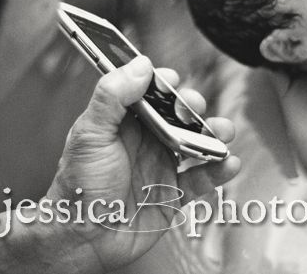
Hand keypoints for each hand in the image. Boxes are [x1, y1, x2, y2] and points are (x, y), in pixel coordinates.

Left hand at [45, 56, 239, 271]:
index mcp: (124, 123)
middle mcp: (145, 141)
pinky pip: (202, 179)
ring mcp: (161, 167)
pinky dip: (219, 171)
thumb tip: (139, 65)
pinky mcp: (173, 194)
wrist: (82, 240)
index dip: (163, 83)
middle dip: (193, 108)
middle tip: (195, 109)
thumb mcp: (89, 134)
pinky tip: (228, 163)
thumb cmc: (78, 188)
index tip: (172, 80)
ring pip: (196, 143)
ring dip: (214, 135)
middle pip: (178, 115)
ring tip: (223, 132)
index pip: (147, 93)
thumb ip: (112, 96)